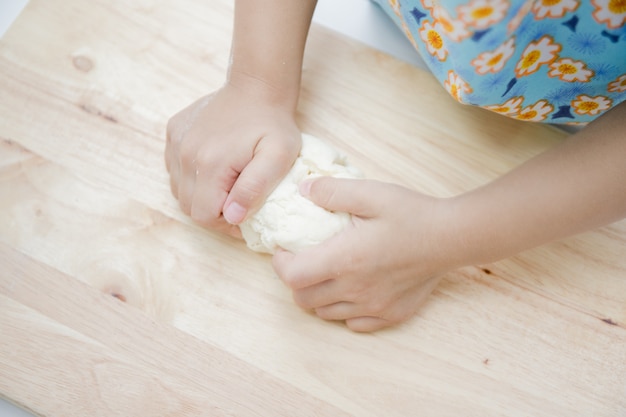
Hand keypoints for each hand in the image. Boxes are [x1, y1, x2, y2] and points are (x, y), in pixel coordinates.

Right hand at [165, 84, 300, 235]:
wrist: (257, 87)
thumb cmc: (273, 124)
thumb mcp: (278, 158)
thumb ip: (254, 189)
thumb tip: (231, 216)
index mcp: (210, 164)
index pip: (203, 216)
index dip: (224, 223)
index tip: (244, 214)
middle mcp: (185, 154)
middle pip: (188, 206)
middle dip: (213, 211)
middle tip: (237, 200)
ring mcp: (176, 141)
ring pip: (179, 190)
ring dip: (201, 194)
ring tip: (227, 182)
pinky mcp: (173, 131)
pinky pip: (174, 168)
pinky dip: (191, 176)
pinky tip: (214, 165)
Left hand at [272, 178, 458, 331]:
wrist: (452, 237)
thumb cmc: (412, 213)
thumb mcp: (371, 192)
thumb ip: (332, 191)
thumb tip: (302, 189)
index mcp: (345, 260)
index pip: (292, 276)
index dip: (280, 264)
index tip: (284, 249)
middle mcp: (355, 290)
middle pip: (304, 299)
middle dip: (296, 280)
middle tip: (304, 260)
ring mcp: (373, 306)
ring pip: (326, 313)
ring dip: (318, 296)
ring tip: (328, 274)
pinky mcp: (391, 314)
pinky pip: (354, 323)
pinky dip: (345, 310)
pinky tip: (354, 290)